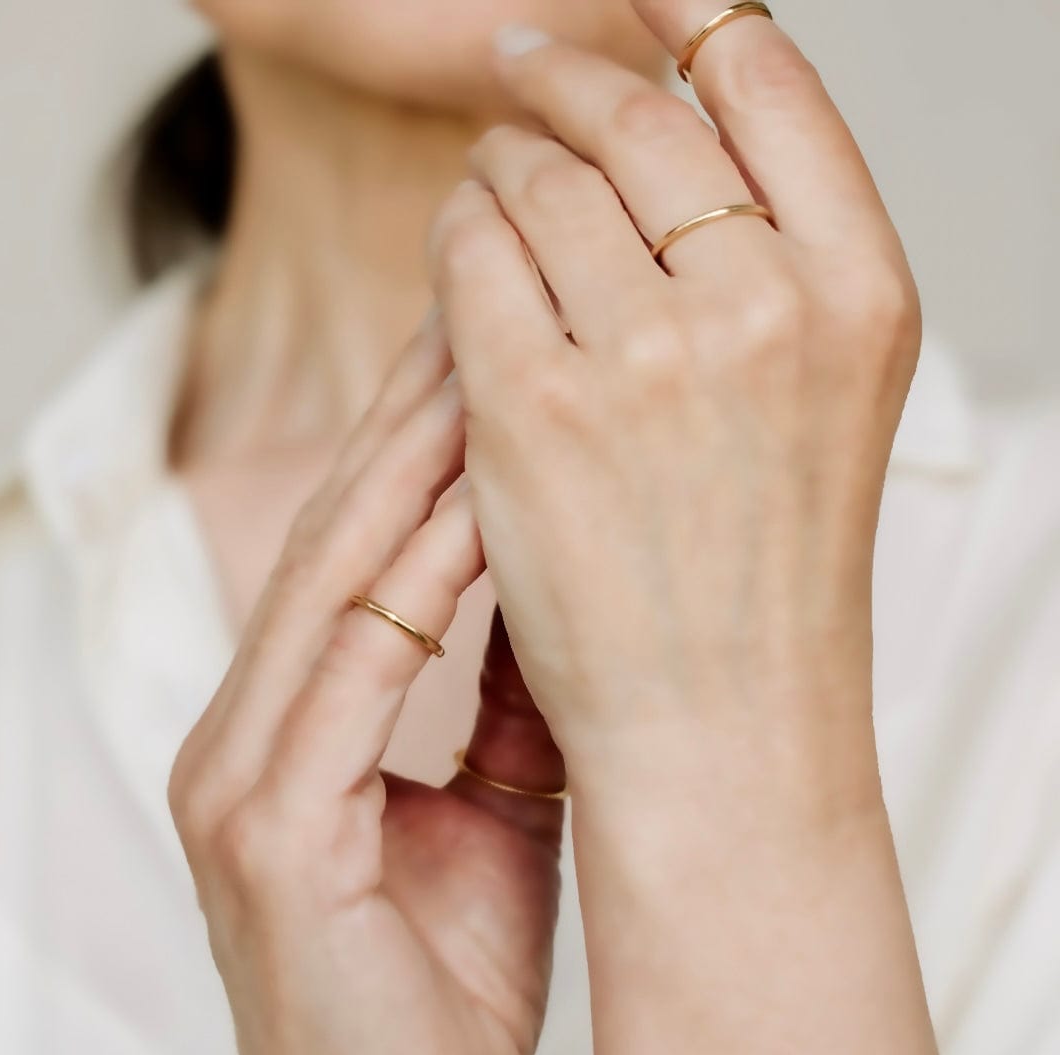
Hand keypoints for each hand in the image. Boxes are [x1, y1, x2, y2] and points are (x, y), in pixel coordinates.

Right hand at [168, 312, 565, 1054]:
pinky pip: (353, 669)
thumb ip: (504, 698)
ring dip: (413, 467)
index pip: (354, 547)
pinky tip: (481, 501)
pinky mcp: (269, 832)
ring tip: (487, 364)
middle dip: (409, 417)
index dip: (416, 445)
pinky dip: (418, 578)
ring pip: (332, 577)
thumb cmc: (445, 984)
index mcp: (287, 723)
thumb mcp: (490, 818)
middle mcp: (244, 729)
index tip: (489, 359)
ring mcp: (240, 776)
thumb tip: (552, 584)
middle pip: (333, 533)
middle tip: (482, 311)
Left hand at [429, 11, 920, 799]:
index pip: (765, 76)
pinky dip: (456, 234)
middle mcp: (767, 307)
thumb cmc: (764, 574)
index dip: (688, 7)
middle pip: (637, 111)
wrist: (721, 722)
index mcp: (860, 292)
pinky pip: (470, 253)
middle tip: (522, 71)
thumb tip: (655, 130)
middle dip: (565, 79)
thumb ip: (763, 258)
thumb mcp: (817, 397)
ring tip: (493, 184)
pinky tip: (462, 251)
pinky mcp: (533, 409)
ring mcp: (648, 357)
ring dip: (502, 161)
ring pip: (537, 174)